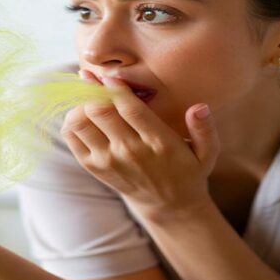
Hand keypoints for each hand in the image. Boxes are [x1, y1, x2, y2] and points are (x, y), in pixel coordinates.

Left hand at [61, 70, 219, 216]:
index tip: (109, 75)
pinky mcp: (93, 167)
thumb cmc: (187, 170)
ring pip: (81, 123)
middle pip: (100, 111)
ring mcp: (108, 161)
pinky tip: (84, 113)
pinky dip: (72, 120)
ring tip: (89, 97)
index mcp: (158, 142)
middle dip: (91, 89)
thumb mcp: (207, 152)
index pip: (131, 109)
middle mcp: (130, 151)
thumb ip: (205, 129)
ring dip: (80, 104)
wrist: (167, 205)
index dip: (116, 88)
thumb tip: (199, 107)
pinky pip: (72, 137)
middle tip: (89, 75)